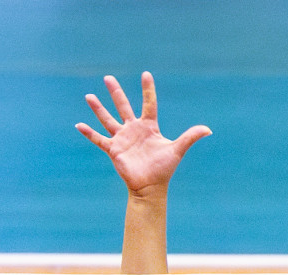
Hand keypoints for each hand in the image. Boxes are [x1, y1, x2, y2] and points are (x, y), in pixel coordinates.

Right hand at [76, 72, 211, 196]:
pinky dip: (89, 133)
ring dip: (98, 109)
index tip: (146, 74)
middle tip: (108, 78)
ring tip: (89, 96)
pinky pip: (99, 139)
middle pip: (123, 106)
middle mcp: (134, 129)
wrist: (150, 187)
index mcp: (149, 126)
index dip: (147, 89)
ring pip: (108, 119)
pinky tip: (78, 125)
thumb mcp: (177, 149)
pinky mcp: (114, 149)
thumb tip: (208, 130)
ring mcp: (122, 138)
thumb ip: (190, 137)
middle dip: (116, 92)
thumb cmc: (164, 169)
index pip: (149, 103)